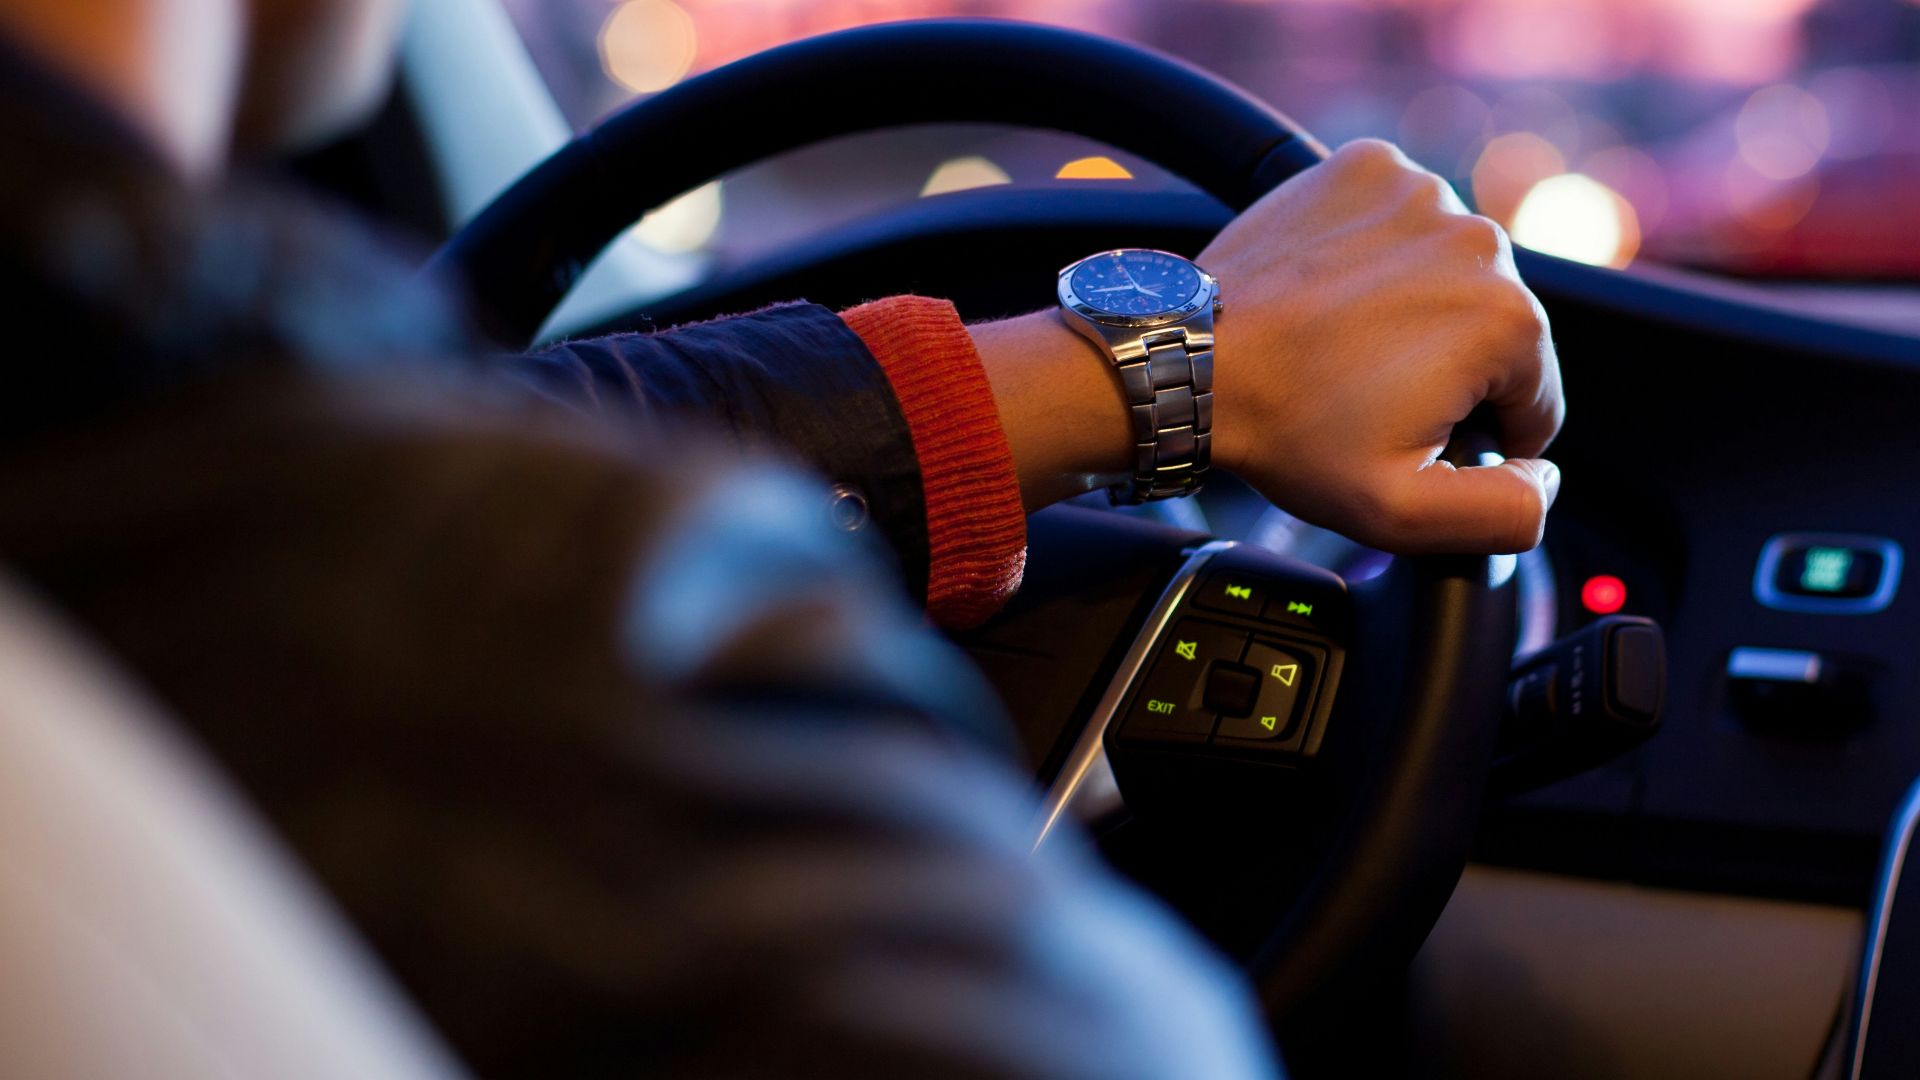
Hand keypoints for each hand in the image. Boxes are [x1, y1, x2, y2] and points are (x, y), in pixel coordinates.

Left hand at [971, 138, 1561, 553]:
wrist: (1192, 361)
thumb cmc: (1288, 432)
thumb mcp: (1403, 512)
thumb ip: (1505, 512)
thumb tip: (1547, 479)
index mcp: (1509, 321)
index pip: (1535, 399)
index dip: (1478, 436)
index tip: (1411, 435)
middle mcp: (1480, 239)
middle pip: (1496, 329)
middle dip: (1447, 369)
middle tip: (1365, 394)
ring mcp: (1421, 191)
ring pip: (1449, 272)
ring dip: (1415, 308)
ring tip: (1343, 345)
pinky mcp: (1369, 166)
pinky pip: (1400, 220)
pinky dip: (1377, 253)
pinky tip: (1333, 293)